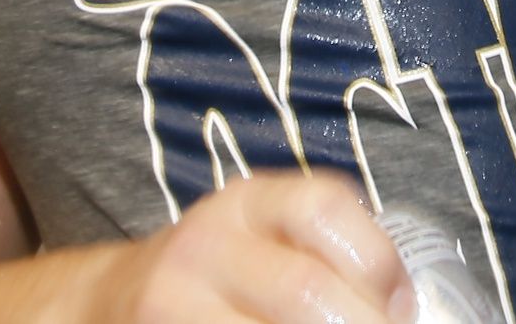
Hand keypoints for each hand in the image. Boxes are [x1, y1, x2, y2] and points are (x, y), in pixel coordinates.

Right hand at [102, 170, 413, 323]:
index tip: (400, 308)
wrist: (112, 302)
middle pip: (304, 291)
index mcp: (249, 202)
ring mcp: (174, 297)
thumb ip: (323, 256)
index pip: (324, 208)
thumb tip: (403, 312)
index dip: (378, 262)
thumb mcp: (263, 240)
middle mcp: (207, 242)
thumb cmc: (220, 277)